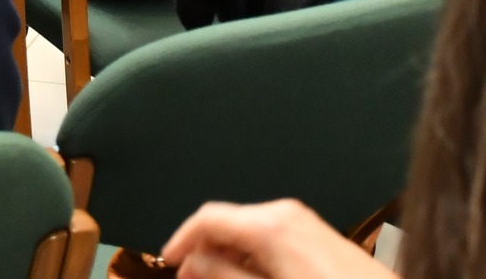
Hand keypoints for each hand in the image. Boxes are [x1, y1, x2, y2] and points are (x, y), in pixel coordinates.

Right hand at [162, 200, 394, 278]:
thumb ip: (225, 275)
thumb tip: (194, 262)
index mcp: (270, 224)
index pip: (207, 216)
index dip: (180, 239)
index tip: (167, 261)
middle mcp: (286, 213)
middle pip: (228, 221)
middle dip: (204, 249)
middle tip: (189, 278)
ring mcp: (305, 222)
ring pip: (249, 230)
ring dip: (228, 254)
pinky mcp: (318, 235)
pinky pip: (272, 237)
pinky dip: (252, 255)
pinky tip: (251, 277)